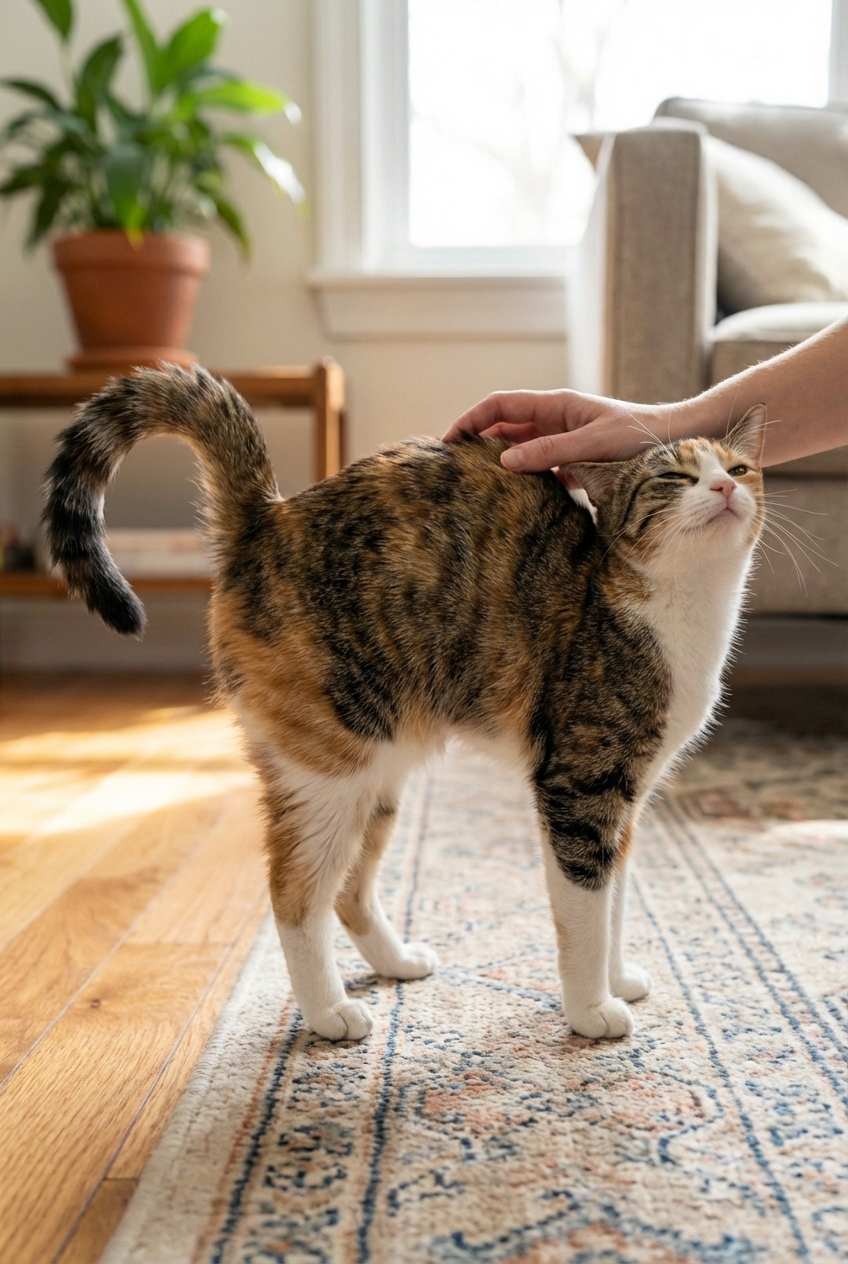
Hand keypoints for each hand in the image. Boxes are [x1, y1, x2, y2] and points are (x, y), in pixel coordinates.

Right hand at [443, 389, 676, 470]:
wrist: (674, 441)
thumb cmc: (638, 437)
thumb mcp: (592, 445)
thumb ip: (549, 452)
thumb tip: (504, 462)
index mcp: (555, 405)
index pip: (499, 406)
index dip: (470, 420)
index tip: (448, 442)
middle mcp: (555, 419)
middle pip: (504, 426)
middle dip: (477, 443)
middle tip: (454, 469)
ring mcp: (563, 439)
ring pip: (519, 448)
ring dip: (499, 463)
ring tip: (476, 485)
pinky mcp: (574, 460)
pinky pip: (539, 467)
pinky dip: (523, 478)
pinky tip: (514, 497)